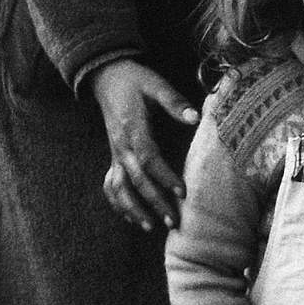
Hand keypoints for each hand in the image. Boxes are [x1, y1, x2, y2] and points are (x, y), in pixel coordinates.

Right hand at [88, 58, 198, 232]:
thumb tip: (196, 117)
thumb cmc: (135, 81)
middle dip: (154, 202)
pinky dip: (118, 203)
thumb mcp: (155, 84)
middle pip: (136, 180)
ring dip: (133, 209)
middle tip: (173, 221)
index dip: (165, 177)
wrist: (107, 77)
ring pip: (119, 188)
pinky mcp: (113, 156)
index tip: (182, 192)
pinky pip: (110, 185)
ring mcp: (115, 153)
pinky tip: (131, 217)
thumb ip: (174, 101)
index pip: (149, 158)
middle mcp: (121, 146)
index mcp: (133, 129)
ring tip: (150, 227)